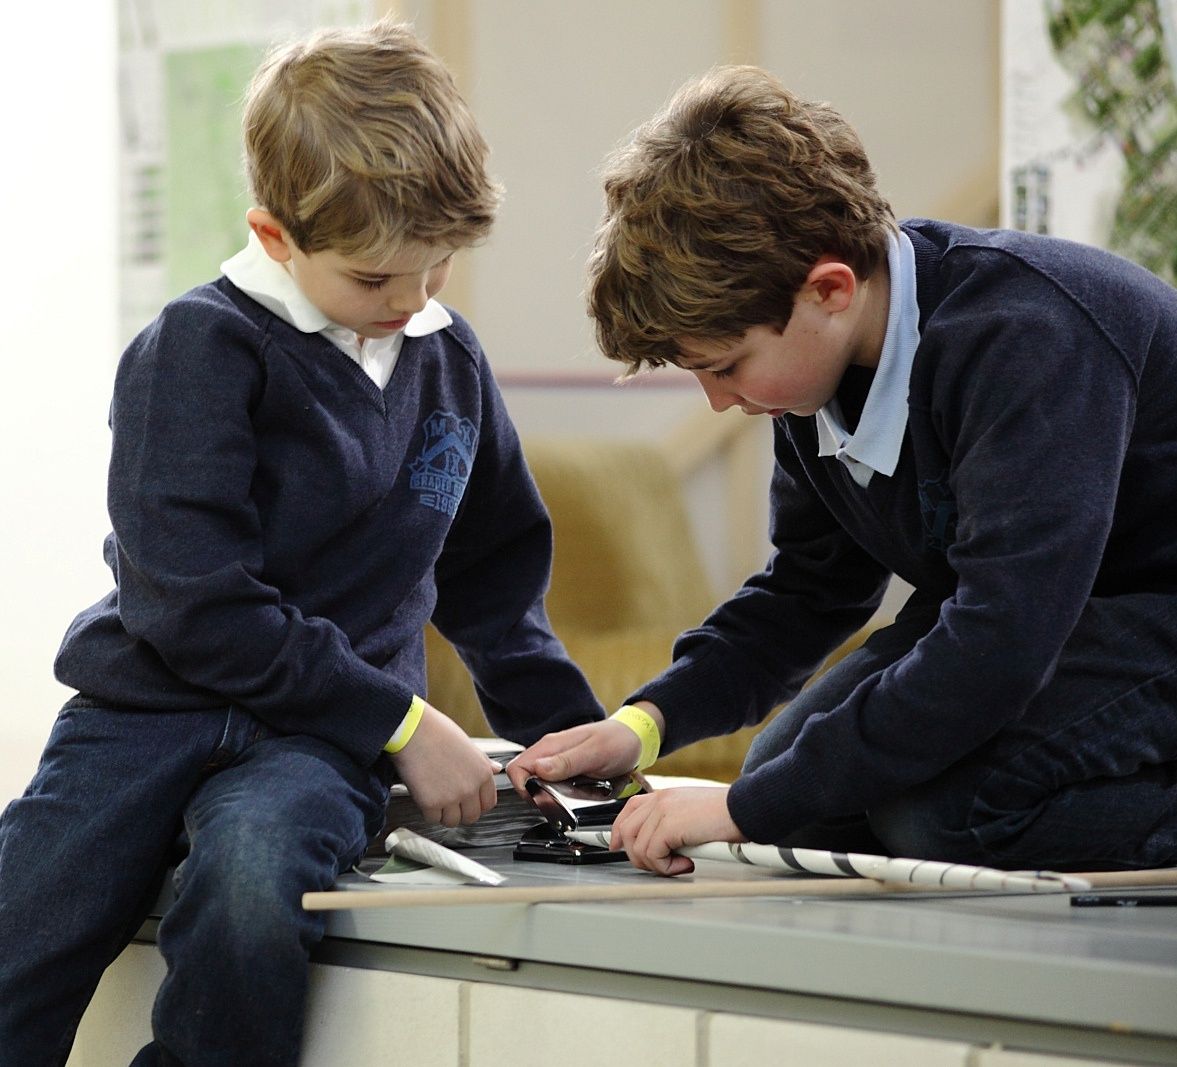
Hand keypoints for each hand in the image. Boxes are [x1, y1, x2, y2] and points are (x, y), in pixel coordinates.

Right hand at [389, 703, 498, 826]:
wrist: (412, 730)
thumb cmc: (437, 732)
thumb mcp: (468, 745)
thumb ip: (483, 762)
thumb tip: (495, 768)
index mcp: (483, 773)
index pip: (488, 803)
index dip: (477, 804)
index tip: (468, 802)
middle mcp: (471, 787)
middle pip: (472, 816)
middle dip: (461, 812)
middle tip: (449, 802)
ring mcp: (452, 797)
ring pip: (452, 822)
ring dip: (444, 814)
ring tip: (435, 798)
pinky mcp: (431, 803)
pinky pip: (432, 819)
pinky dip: (427, 812)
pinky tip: (424, 796)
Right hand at [505, 702, 664, 796]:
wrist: (635, 739)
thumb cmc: (618, 741)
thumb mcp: (594, 753)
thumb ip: (567, 761)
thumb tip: (538, 769)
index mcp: (552, 745)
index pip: (518, 768)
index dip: (523, 787)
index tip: (540, 799)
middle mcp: (550, 752)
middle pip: (525, 778)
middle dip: (536, 794)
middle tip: (556, 801)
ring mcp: (558, 760)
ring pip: (538, 783)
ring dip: (549, 795)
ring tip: (569, 798)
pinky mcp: (566, 769)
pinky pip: (553, 784)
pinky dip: (560, 793)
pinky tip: (575, 794)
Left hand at [609, 786, 744, 876]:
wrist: (744, 808)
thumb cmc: (727, 815)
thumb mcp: (692, 816)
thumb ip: (674, 825)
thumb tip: (664, 850)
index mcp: (664, 796)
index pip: (629, 810)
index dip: (618, 831)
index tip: (616, 846)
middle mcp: (658, 800)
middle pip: (625, 831)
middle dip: (638, 856)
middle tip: (662, 865)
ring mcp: (661, 811)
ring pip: (636, 847)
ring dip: (655, 865)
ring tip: (678, 864)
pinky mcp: (668, 826)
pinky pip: (652, 855)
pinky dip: (666, 867)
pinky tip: (686, 863)